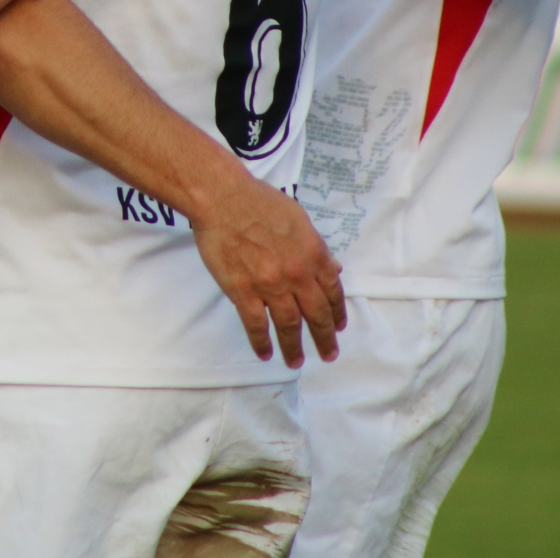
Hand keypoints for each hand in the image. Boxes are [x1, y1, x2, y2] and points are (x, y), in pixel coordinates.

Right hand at [189, 174, 345, 367]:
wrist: (222, 198)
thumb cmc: (259, 201)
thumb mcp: (299, 219)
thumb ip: (317, 247)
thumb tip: (333, 269)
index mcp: (313, 255)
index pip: (332, 292)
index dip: (336, 313)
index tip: (338, 327)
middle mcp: (296, 275)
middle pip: (316, 315)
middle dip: (324, 338)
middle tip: (328, 354)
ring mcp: (269, 285)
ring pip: (289, 325)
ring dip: (294, 347)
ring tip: (296, 361)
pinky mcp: (242, 291)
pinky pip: (256, 324)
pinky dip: (261, 342)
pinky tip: (265, 353)